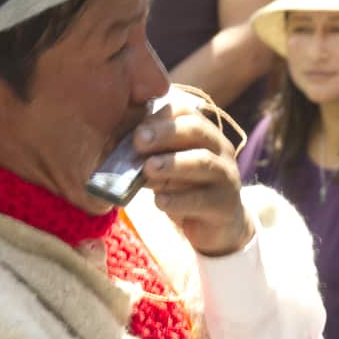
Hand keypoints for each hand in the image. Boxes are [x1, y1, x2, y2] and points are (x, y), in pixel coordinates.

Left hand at [135, 98, 252, 256]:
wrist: (216, 226)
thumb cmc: (184, 189)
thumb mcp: (166, 167)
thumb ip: (148, 155)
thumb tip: (113, 146)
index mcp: (203, 133)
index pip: (186, 112)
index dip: (160, 117)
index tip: (135, 129)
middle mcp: (219, 149)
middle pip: (196, 131)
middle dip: (165, 133)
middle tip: (138, 140)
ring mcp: (226, 176)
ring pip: (203, 162)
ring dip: (173, 163)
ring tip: (148, 168)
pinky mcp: (225, 206)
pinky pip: (202, 200)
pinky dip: (178, 200)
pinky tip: (158, 201)